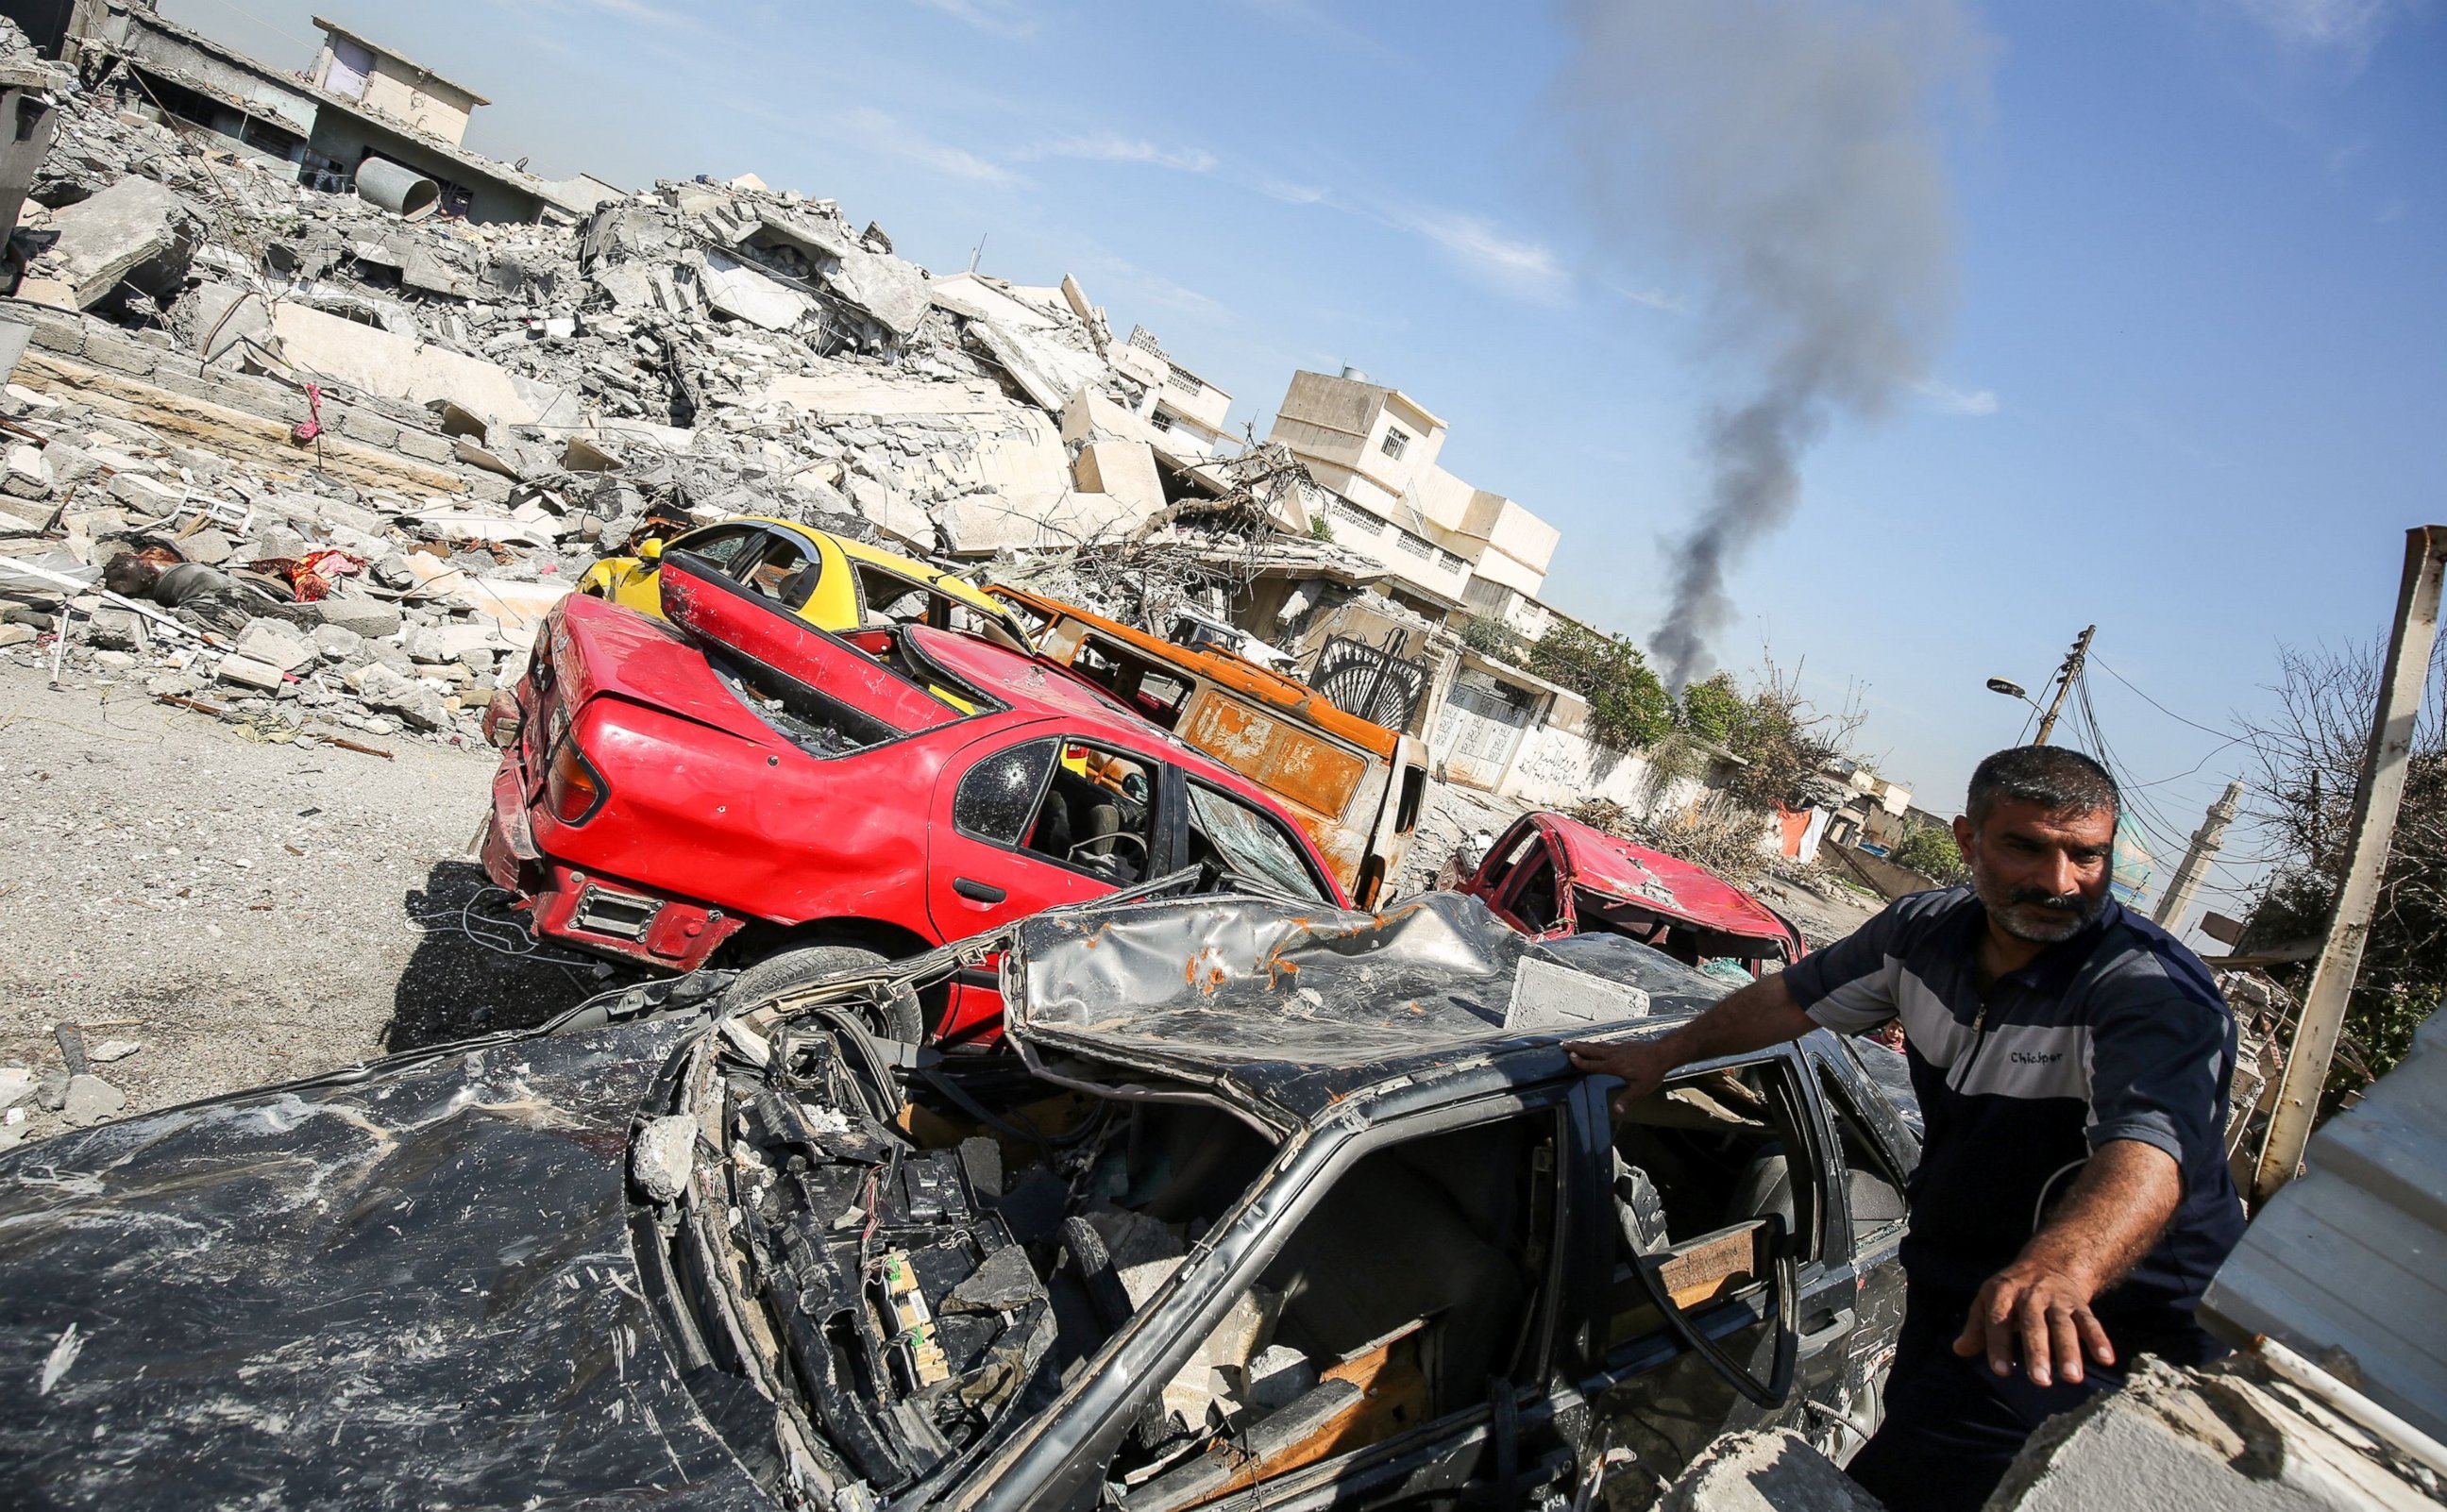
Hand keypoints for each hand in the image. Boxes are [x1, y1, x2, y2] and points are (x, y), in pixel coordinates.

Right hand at [1564, 1039, 1677, 1113]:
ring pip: (1598, 1045)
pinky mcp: (1625, 1044)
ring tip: (1576, 1043)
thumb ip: (1627, 1100)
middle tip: (1564, 1044)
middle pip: (1591, 1050)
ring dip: (1585, 1044)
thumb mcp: (1640, 1089)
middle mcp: (1614, 1054)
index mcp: (1614, 1066)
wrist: (1664, 1052)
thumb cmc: (1652, 1071)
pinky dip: (1598, 1043)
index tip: (1570, 1057)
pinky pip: (1607, 1043)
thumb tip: (1617, 1111)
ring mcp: (1619, 1048)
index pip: (1593, 1064)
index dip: (1580, 1062)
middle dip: (1577, 1047)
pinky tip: (1599, 1044)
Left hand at [1953, 1258, 2114, 1387]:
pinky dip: (2099, 1339)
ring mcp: (2057, 1299)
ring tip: (2072, 1378)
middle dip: (2037, 1352)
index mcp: (2003, 1293)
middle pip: (2034, 1325)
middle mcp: (2031, 1295)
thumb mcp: (1987, 1301)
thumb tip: (1959, 1350)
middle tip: (2040, 1381)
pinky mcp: (2079, 1305)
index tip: (2001, 1372)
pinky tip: (2106, 1359)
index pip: (1998, 1321)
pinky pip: (2090, 1322)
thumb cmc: (2011, 1292)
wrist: (2049, 1262)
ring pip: (2064, 1325)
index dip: (1998, 1345)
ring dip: (2069, 1351)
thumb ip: (1976, 1328)